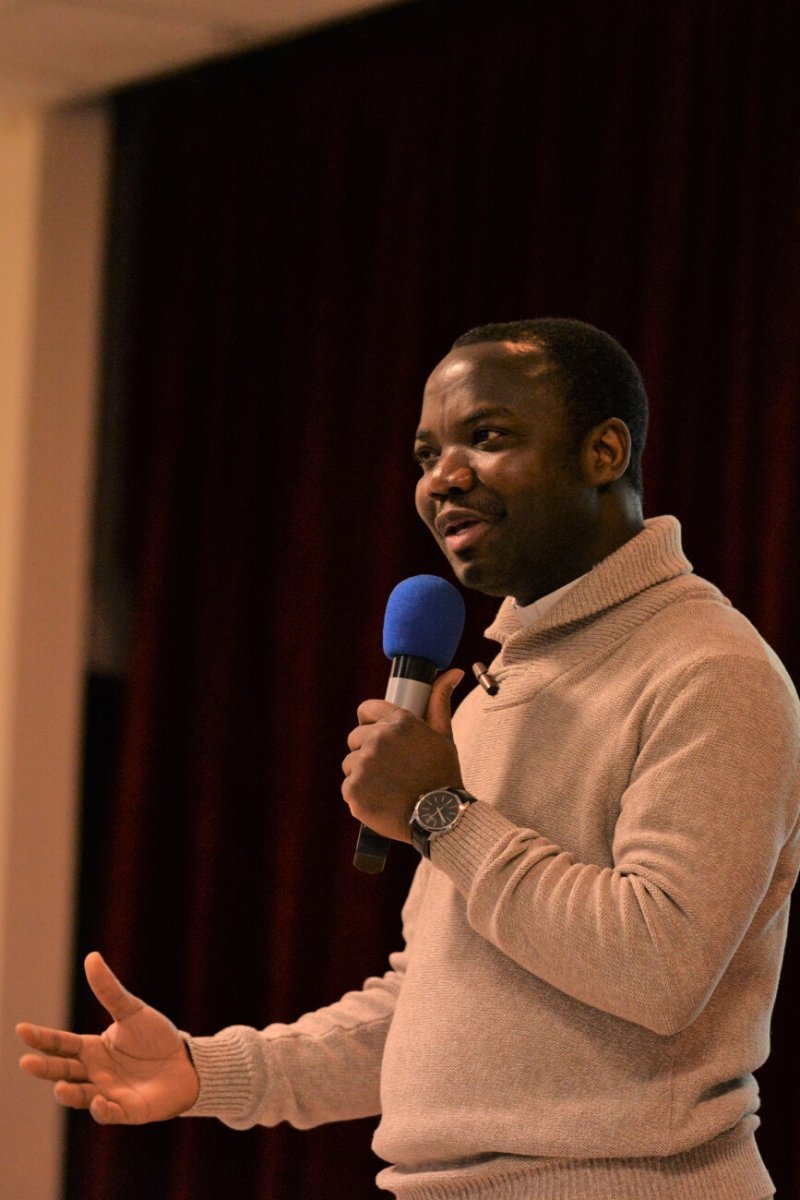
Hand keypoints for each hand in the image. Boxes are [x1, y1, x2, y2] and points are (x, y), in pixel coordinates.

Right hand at [16, 952, 198, 1124]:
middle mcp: (94, 1073)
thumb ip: (110, 990)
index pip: (61, 1044)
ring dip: (69, 1093)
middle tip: (27, 1062)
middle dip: (45, 1068)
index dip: (41, 1038)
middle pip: (63, 1071)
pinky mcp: (128, 1110)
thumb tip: (91, 957)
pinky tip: (99, 1102)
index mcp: (91, 1049)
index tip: (21, 1029)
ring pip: (81, 1096)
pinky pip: (111, 1113)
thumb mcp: (132, 1011)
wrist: (186, 1063)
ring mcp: (108, 1093)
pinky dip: (103, 1110)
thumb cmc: (155, 1038)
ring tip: (59, 1087)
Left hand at [342, 668, 463, 841]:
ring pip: (351, 763)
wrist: (440, 816)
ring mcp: (363, 765)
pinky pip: (348, 787)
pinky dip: (361, 795)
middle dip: (367, 750)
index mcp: (397, 722)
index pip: (366, 709)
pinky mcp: (353, 790)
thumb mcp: (444, 734)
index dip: (370, 722)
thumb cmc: (443, 774)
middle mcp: (377, 739)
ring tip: (387, 786)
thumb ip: (440, 700)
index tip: (377, 735)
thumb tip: (454, 672)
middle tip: (389, 768)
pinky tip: (380, 800)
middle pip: (355, 738)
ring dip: (363, 773)